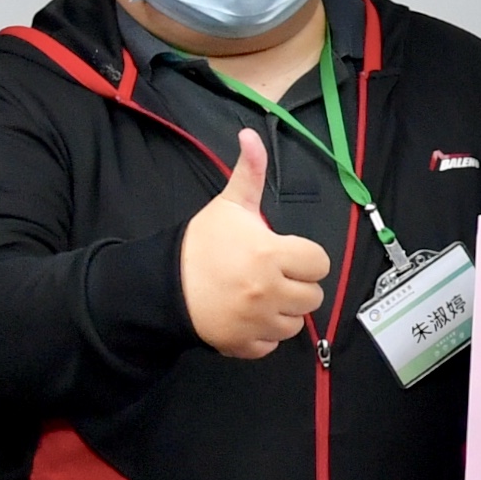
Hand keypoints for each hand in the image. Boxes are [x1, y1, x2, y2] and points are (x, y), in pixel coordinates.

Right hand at [183, 129, 330, 358]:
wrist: (161, 284)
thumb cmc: (200, 244)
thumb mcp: (228, 205)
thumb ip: (249, 172)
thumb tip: (250, 134)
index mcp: (271, 254)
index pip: (319, 263)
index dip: (305, 257)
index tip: (285, 253)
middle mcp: (269, 291)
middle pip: (313, 296)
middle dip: (297, 284)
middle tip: (273, 274)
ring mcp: (257, 321)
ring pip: (296, 323)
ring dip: (284, 311)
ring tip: (260, 295)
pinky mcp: (243, 345)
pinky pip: (272, 345)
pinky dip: (264, 335)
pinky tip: (248, 316)